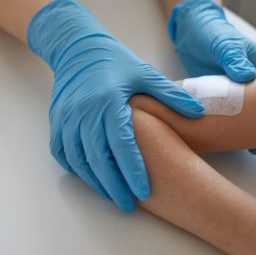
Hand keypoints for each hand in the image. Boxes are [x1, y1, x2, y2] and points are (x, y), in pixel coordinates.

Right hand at [28, 0, 205, 211]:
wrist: (77, 49)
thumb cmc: (115, 62)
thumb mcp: (145, 73)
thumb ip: (170, 95)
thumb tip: (199, 113)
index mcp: (108, 102)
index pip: (120, 144)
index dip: (132, 170)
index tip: (143, 191)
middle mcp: (84, 112)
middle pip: (97, 158)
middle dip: (113, 185)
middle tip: (128, 205)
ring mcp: (66, 118)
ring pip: (78, 159)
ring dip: (94, 180)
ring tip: (111, 195)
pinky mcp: (56, 121)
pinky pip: (62, 151)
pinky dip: (75, 167)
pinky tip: (90, 177)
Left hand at [168, 0, 255, 153]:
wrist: (191, 30)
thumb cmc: (213, 33)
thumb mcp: (225, 44)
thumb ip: (233, 59)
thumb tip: (246, 76)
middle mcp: (247, 83)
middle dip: (254, 128)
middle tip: (254, 147)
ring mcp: (230, 90)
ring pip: (236, 113)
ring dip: (234, 128)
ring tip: (234, 146)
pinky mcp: (213, 94)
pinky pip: (216, 111)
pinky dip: (214, 122)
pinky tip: (211, 136)